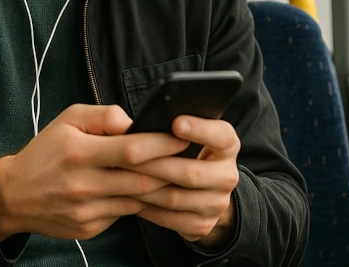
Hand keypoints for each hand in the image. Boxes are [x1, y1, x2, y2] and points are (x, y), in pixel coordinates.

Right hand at [0, 104, 187, 242]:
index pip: (130, 149)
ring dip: (161, 189)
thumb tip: (136, 123)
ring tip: (178, 175)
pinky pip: (124, 214)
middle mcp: (83, 183)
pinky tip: (149, 192)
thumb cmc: (45, 152)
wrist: (14, 195)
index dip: (161, 144)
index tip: (181, 137)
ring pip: (137, 200)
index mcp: (78, 152)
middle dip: (170, 169)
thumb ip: (104, 116)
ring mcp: (87, 209)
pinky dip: (139, 202)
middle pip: (141, 179)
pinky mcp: (89, 227)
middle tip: (190, 158)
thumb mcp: (67, 120)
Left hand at [124, 115, 240, 245]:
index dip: (200, 130)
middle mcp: (227, 176)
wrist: (204, 191)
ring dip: (145, 188)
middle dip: (155, 164)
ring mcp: (217, 204)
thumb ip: (176, 125)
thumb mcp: (191, 134)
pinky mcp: (203, 225)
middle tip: (126, 154)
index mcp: (227, 147)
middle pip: (191, 173)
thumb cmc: (187, 152)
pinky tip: (129, 197)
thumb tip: (149, 122)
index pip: (222, 136)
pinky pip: (170, 219)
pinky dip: (147, 208)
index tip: (175, 122)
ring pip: (175, 198)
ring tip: (121, 176)